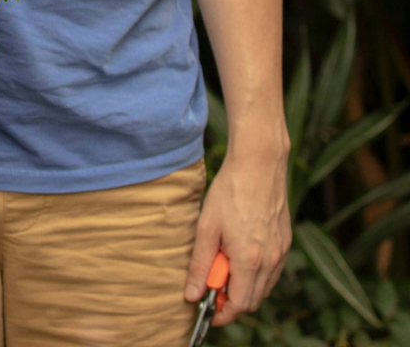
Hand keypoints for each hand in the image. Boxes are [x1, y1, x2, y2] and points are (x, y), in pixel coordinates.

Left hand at [185, 146, 291, 324]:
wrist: (259, 165)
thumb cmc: (229, 192)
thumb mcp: (206, 227)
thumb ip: (200, 264)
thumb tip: (192, 294)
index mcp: (250, 261)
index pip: (240, 305)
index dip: (222, 313)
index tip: (207, 310)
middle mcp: (271, 262)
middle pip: (253, 300)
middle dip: (231, 300)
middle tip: (210, 283)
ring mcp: (281, 252)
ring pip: (264, 287)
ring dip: (244, 286)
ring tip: (222, 262)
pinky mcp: (285, 242)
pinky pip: (271, 271)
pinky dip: (256, 272)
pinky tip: (239, 252)